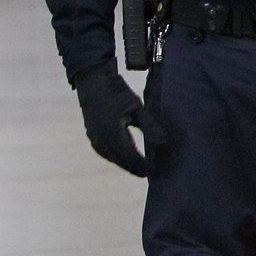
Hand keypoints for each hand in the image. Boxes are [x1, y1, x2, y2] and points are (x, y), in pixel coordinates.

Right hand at [72, 61, 165, 176]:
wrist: (92, 81)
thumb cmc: (117, 92)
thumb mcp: (137, 108)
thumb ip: (150, 126)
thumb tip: (163, 143)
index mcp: (112, 133)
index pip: (130, 156)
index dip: (142, 165)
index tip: (153, 171)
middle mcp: (101, 139)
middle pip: (120, 160)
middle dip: (134, 168)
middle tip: (148, 173)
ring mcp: (94, 137)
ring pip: (111, 157)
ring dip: (124, 164)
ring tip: (138, 168)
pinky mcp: (91, 134)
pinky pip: (104, 151)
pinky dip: (115, 157)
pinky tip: (123, 157)